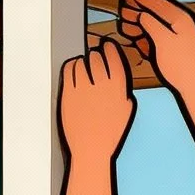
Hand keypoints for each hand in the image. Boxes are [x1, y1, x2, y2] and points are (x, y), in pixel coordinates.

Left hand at [57, 38, 135, 162]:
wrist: (91, 149)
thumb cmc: (109, 133)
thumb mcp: (125, 111)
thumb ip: (123, 91)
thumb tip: (118, 77)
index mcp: (118, 88)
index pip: (114, 58)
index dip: (110, 48)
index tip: (107, 45)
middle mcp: (102, 85)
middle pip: (96, 58)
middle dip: (95, 55)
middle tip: (94, 56)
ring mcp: (83, 88)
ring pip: (82, 62)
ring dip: (83, 62)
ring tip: (84, 67)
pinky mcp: (68, 93)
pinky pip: (69, 70)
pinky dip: (71, 66)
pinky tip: (73, 69)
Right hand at [118, 0, 194, 96]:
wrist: (193, 84)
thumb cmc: (183, 65)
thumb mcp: (163, 40)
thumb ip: (151, 24)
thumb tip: (142, 15)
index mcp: (181, 18)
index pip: (158, 2)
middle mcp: (180, 24)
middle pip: (156, 12)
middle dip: (139, 10)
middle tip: (125, 8)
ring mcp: (177, 35)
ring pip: (155, 24)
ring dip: (140, 23)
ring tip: (126, 22)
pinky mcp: (173, 46)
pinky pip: (156, 36)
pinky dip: (145, 34)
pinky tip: (136, 36)